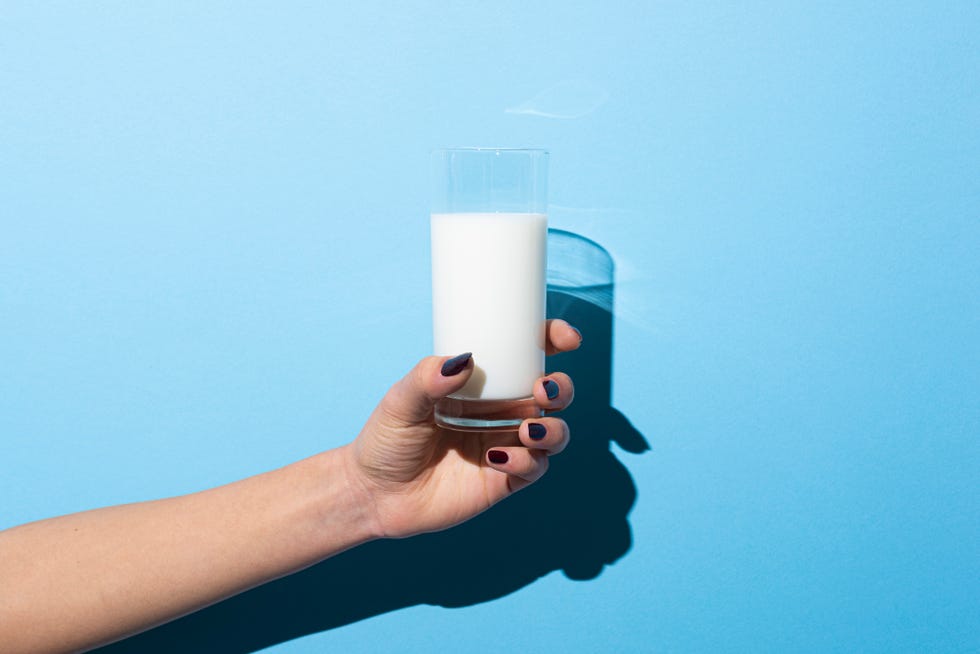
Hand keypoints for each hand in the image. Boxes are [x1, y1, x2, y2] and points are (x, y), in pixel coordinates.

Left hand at [343, 320, 581, 538]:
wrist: (375, 494)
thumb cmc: (386, 440)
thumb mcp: (401, 400)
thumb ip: (428, 378)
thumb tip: (465, 360)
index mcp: (483, 383)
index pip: (528, 354)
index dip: (553, 340)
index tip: (567, 338)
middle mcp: (502, 411)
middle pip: (554, 393)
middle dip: (562, 388)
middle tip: (542, 390)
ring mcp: (506, 445)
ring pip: (555, 433)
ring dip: (553, 429)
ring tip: (527, 430)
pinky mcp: (504, 480)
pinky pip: (534, 468)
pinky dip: (526, 461)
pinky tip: (496, 459)